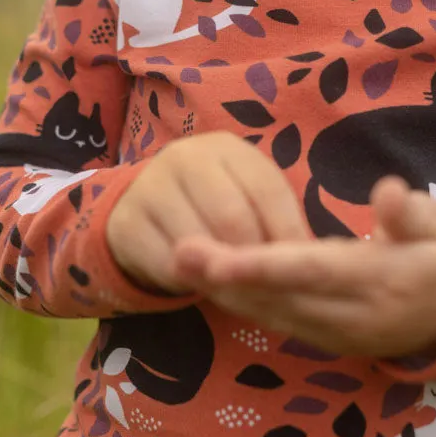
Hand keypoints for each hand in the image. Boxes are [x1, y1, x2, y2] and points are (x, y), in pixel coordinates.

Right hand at [105, 131, 309, 294]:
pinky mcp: (126, 223)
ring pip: (199, 243)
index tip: (299, 268)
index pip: (267, 190)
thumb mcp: (246, 201)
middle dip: (253, 259)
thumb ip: (275, 222)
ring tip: (236, 289)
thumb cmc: (212, 206)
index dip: (288, 233)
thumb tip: (309, 258)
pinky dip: (189, 284)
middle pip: (232, 216)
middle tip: (264, 284)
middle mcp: (185, 157)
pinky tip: (199, 285)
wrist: (143, 212)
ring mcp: (150, 187)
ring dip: (222, 275)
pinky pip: (167, 264)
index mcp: (227, 147)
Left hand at [172, 177, 435, 359]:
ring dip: (223, 291)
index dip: (266, 265)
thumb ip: (412, 213)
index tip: (221, 257)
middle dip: (227, 278)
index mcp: (381, 281)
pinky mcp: (320, 339)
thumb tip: (388, 191)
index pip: (314, 271)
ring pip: (270, 313)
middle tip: (181, 252)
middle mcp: (350, 315)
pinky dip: (239, 302)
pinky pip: (273, 320)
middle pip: (280, 297)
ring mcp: (333, 334)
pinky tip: (206, 279)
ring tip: (179, 261)